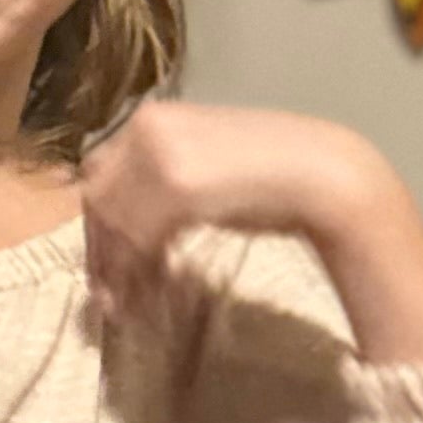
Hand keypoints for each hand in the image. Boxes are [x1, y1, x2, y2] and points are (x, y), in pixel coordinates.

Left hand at [82, 103, 422, 362]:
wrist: (325, 174)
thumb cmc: (270, 175)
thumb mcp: (205, 164)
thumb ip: (163, 176)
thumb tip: (126, 213)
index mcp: (153, 116)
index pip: (100, 171)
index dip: (99, 221)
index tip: (108, 264)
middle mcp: (148, 127)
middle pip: (98, 197)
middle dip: (100, 250)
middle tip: (111, 296)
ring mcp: (160, 154)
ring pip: (112, 221)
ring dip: (117, 269)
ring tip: (132, 306)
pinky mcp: (177, 186)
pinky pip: (136, 238)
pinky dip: (136, 273)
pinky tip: (152, 296)